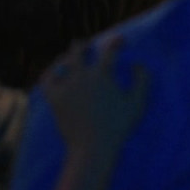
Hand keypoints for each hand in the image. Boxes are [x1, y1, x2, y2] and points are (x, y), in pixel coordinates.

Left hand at [44, 41, 149, 158]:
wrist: (92, 148)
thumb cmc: (118, 127)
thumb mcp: (137, 104)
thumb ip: (142, 81)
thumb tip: (138, 64)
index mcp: (102, 73)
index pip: (109, 49)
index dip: (116, 41)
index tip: (121, 41)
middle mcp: (81, 75)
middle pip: (78, 49)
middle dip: (86, 45)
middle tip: (90, 46)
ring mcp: (65, 86)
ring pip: (63, 62)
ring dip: (68, 57)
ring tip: (72, 57)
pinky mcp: (53, 98)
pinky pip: (47, 79)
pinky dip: (51, 72)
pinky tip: (55, 73)